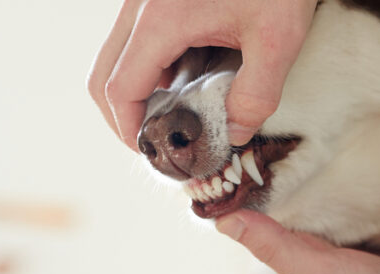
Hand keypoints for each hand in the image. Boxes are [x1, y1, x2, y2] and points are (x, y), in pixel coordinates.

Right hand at [88, 0, 317, 149]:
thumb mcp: (277, 39)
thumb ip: (256, 95)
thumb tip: (236, 133)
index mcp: (161, 20)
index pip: (120, 90)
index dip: (129, 130)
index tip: (151, 152)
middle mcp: (141, 5)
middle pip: (102, 75)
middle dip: (121, 116)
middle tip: (153, 142)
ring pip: (115, 55)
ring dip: (134, 90)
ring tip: (173, 115)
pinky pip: (135, 38)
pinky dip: (147, 66)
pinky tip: (184, 79)